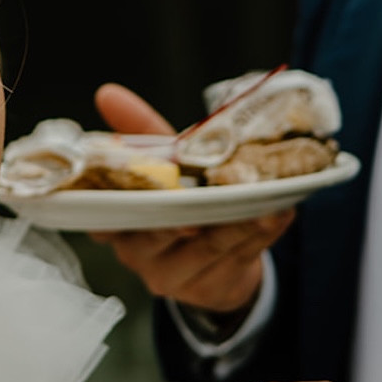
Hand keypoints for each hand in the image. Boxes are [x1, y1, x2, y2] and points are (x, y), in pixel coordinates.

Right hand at [89, 81, 292, 314]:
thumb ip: (139, 130)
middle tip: (204, 202)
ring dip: (235, 225)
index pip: (104, 218)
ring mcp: (173, 276)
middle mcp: (137, 253)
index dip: (115, 209)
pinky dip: (259, 236)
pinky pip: (236, 259)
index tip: (139, 194)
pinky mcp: (210, 288)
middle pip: (159, 234)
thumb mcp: (163, 162)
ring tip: (262, 204)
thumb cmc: (183, 199)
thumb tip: (108, 92)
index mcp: (117, 222)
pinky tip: (277, 215)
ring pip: (204, 248)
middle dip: (183, 217)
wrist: (216, 255)